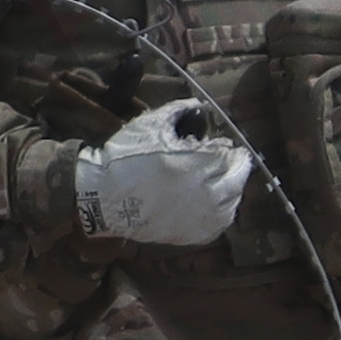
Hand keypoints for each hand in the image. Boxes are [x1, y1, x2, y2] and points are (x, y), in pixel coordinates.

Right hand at [73, 99, 254, 249]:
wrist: (103, 197)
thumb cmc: (125, 159)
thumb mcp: (149, 126)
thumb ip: (177, 111)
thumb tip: (198, 105)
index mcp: (195, 165)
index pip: (227, 157)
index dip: (228, 149)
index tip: (226, 146)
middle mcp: (204, 193)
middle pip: (236, 179)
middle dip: (237, 166)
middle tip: (234, 160)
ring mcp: (200, 217)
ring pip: (232, 202)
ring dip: (233, 188)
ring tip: (226, 179)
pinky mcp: (194, 235)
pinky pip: (221, 224)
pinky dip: (224, 211)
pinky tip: (217, 202)